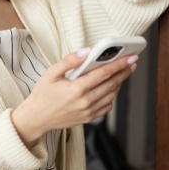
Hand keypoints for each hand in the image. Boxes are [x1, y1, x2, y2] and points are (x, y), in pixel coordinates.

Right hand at [11, 49, 135, 148]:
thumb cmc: (42, 94)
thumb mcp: (51, 72)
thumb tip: (86, 51)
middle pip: (112, 84)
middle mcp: (85, 101)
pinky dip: (112, 96)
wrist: (36, 118)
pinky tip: (111, 88)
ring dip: (120, 83)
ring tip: (123, 73)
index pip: (104, 73)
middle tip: (132, 62)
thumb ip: (70, 60)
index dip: (119, 64)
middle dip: (124, 72)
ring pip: (111, 95)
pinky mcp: (88, 118)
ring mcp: (88, 112)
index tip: (130, 57)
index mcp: (77, 88)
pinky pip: (106, 106)